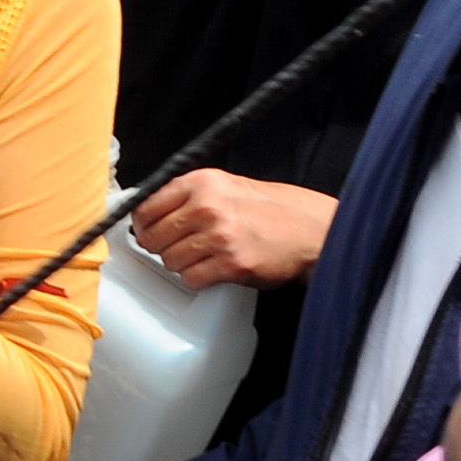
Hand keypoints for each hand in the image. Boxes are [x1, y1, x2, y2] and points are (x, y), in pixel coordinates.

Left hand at [130, 171, 334, 289]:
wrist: (316, 230)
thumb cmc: (275, 210)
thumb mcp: (229, 187)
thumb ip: (189, 196)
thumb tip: (146, 215)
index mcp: (203, 182)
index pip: (145, 207)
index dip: (145, 224)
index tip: (150, 231)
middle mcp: (207, 206)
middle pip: (152, 237)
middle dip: (163, 246)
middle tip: (184, 246)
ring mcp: (219, 236)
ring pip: (169, 261)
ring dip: (184, 264)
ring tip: (208, 256)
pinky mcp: (231, 264)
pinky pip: (191, 279)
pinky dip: (200, 278)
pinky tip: (218, 268)